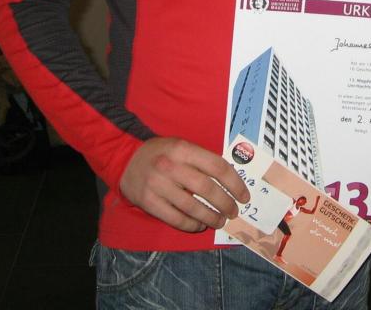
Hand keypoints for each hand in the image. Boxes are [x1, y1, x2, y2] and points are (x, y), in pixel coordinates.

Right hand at [119, 137, 250, 232]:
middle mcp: (171, 166)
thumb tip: (230, 180)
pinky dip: (191, 225)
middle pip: (207, 189)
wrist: (126, 159)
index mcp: (183, 149)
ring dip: (211, 217)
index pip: (217, 167)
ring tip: (220, 221)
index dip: (234, 183)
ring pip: (192, 207)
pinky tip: (199, 225)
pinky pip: (176, 219)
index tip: (243, 196)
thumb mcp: (181, 146)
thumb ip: (202, 159)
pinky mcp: (149, 202)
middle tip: (233, 212)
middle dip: (225, 203)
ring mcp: (158, 185)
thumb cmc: (162, 153)